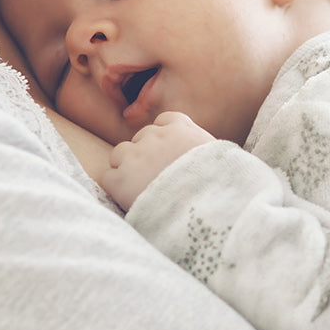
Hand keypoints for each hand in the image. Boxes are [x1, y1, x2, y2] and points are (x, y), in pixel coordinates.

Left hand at [101, 111, 215, 210]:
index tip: (169, 152)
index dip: (164, 137)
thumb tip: (203, 156)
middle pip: (141, 137)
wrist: (205, 209)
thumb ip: (203, 149)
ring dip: (127, 167)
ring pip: (120, 154)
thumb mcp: (221, 158)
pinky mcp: (120, 180)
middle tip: (156, 176)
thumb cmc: (218, 187)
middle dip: (146, 154)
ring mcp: (135, 156)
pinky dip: (116, 188)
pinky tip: (131, 200)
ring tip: (141, 188)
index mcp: (181, 129)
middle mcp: (154, 136)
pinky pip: (109, 178)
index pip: (164, 121)